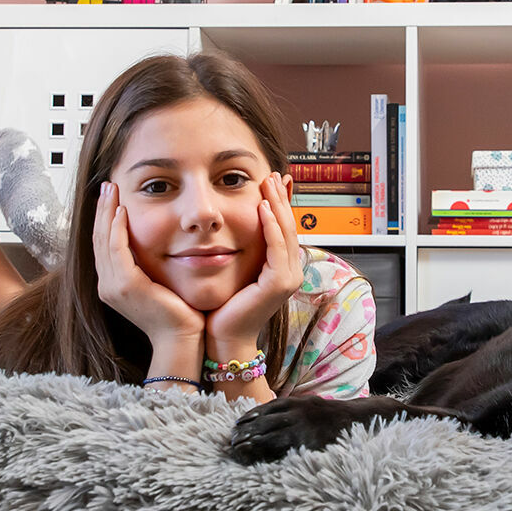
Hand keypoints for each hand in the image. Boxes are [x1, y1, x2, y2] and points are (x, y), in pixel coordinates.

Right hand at [93, 181, 204, 348]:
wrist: (182, 338)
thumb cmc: (180, 312)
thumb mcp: (160, 282)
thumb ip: (152, 264)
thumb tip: (159, 242)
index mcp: (114, 284)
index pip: (104, 244)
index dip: (105, 218)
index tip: (111, 196)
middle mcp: (108, 285)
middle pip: (98, 238)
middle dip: (102, 209)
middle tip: (106, 184)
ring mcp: (113, 286)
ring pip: (103, 239)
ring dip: (106, 212)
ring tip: (111, 189)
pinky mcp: (124, 286)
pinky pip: (116, 249)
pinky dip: (117, 228)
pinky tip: (121, 211)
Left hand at [205, 173, 301, 356]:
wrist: (221, 336)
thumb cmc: (223, 305)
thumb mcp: (234, 267)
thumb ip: (241, 246)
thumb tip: (234, 223)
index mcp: (282, 268)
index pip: (285, 229)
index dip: (280, 203)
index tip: (272, 180)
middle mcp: (290, 272)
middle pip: (289, 226)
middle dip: (281, 198)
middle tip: (272, 174)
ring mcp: (288, 278)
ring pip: (287, 233)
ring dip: (277, 205)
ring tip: (268, 183)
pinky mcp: (279, 284)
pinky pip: (278, 248)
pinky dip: (271, 226)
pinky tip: (262, 208)